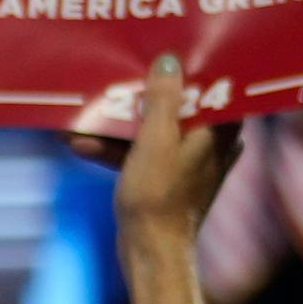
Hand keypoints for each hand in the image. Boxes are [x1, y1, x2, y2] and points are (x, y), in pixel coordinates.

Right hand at [93, 54, 237, 253]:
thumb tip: (170, 61)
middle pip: (183, 106)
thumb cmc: (158, 196)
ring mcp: (191, 164)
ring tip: (92, 110)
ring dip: (126, 123)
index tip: (172, 50)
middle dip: (151, 93)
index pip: (218, 87)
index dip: (195, 68)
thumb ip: (164, 99)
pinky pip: (146, 154)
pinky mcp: (169, 181)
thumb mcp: (156, 140)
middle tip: (128, 71)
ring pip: (160, 130)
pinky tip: (83, 142)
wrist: (151, 252)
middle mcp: (213, 145)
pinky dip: (120, 149)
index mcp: (220, 131)